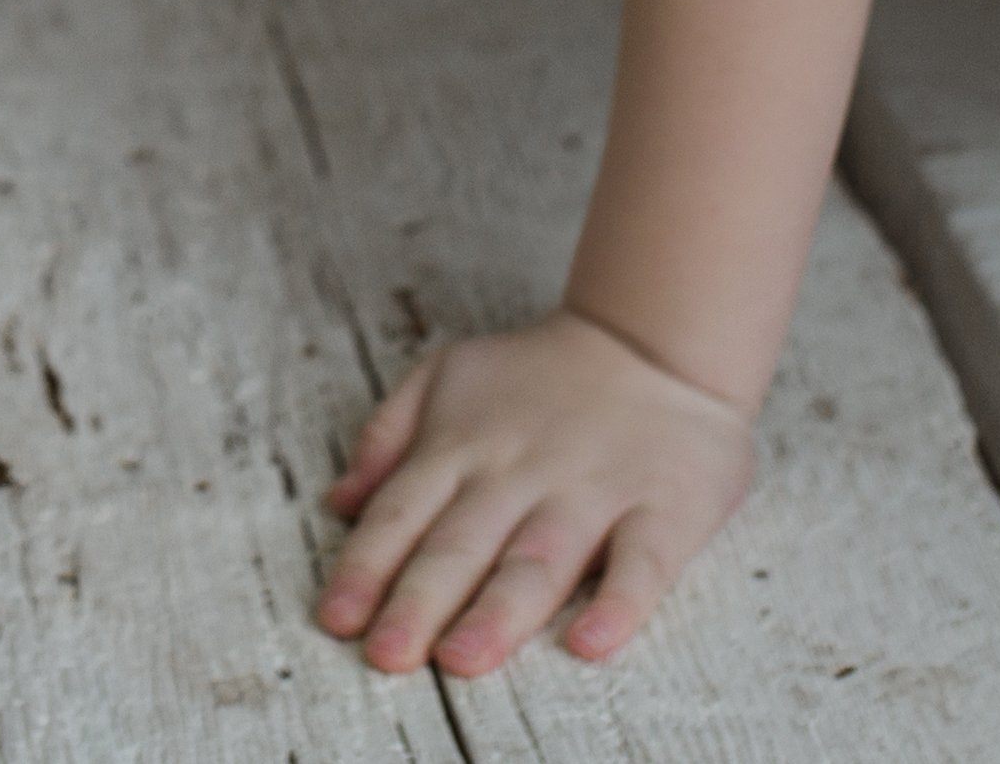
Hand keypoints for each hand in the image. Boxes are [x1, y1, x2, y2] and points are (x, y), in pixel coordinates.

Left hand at [314, 307, 757, 675]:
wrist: (658, 341)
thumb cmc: (541, 376)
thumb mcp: (449, 375)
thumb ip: (389, 433)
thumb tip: (340, 502)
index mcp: (463, 447)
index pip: (403, 513)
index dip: (367, 566)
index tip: (336, 619)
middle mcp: (521, 474)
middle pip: (462, 545)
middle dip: (420, 602)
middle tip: (388, 656)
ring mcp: (594, 493)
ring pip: (539, 560)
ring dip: (499, 610)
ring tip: (463, 658)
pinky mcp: (663, 510)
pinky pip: (642, 563)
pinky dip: (619, 604)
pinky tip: (591, 643)